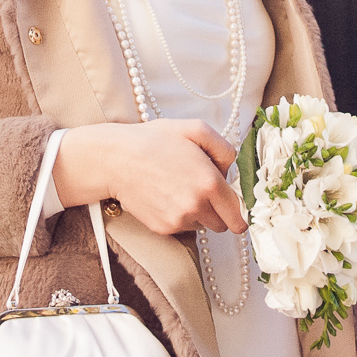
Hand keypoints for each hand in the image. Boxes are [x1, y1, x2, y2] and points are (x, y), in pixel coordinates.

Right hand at [53, 120, 245, 236]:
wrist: (116, 159)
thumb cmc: (154, 140)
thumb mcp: (195, 129)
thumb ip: (224, 148)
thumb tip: (232, 169)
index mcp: (209, 183)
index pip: (237, 214)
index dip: (240, 215)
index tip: (239, 216)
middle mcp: (196, 206)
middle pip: (222, 226)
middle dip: (219, 213)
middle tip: (206, 193)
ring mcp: (178, 219)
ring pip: (202, 226)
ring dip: (199, 214)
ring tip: (181, 189)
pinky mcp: (162, 228)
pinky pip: (182, 228)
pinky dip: (181, 216)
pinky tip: (167, 196)